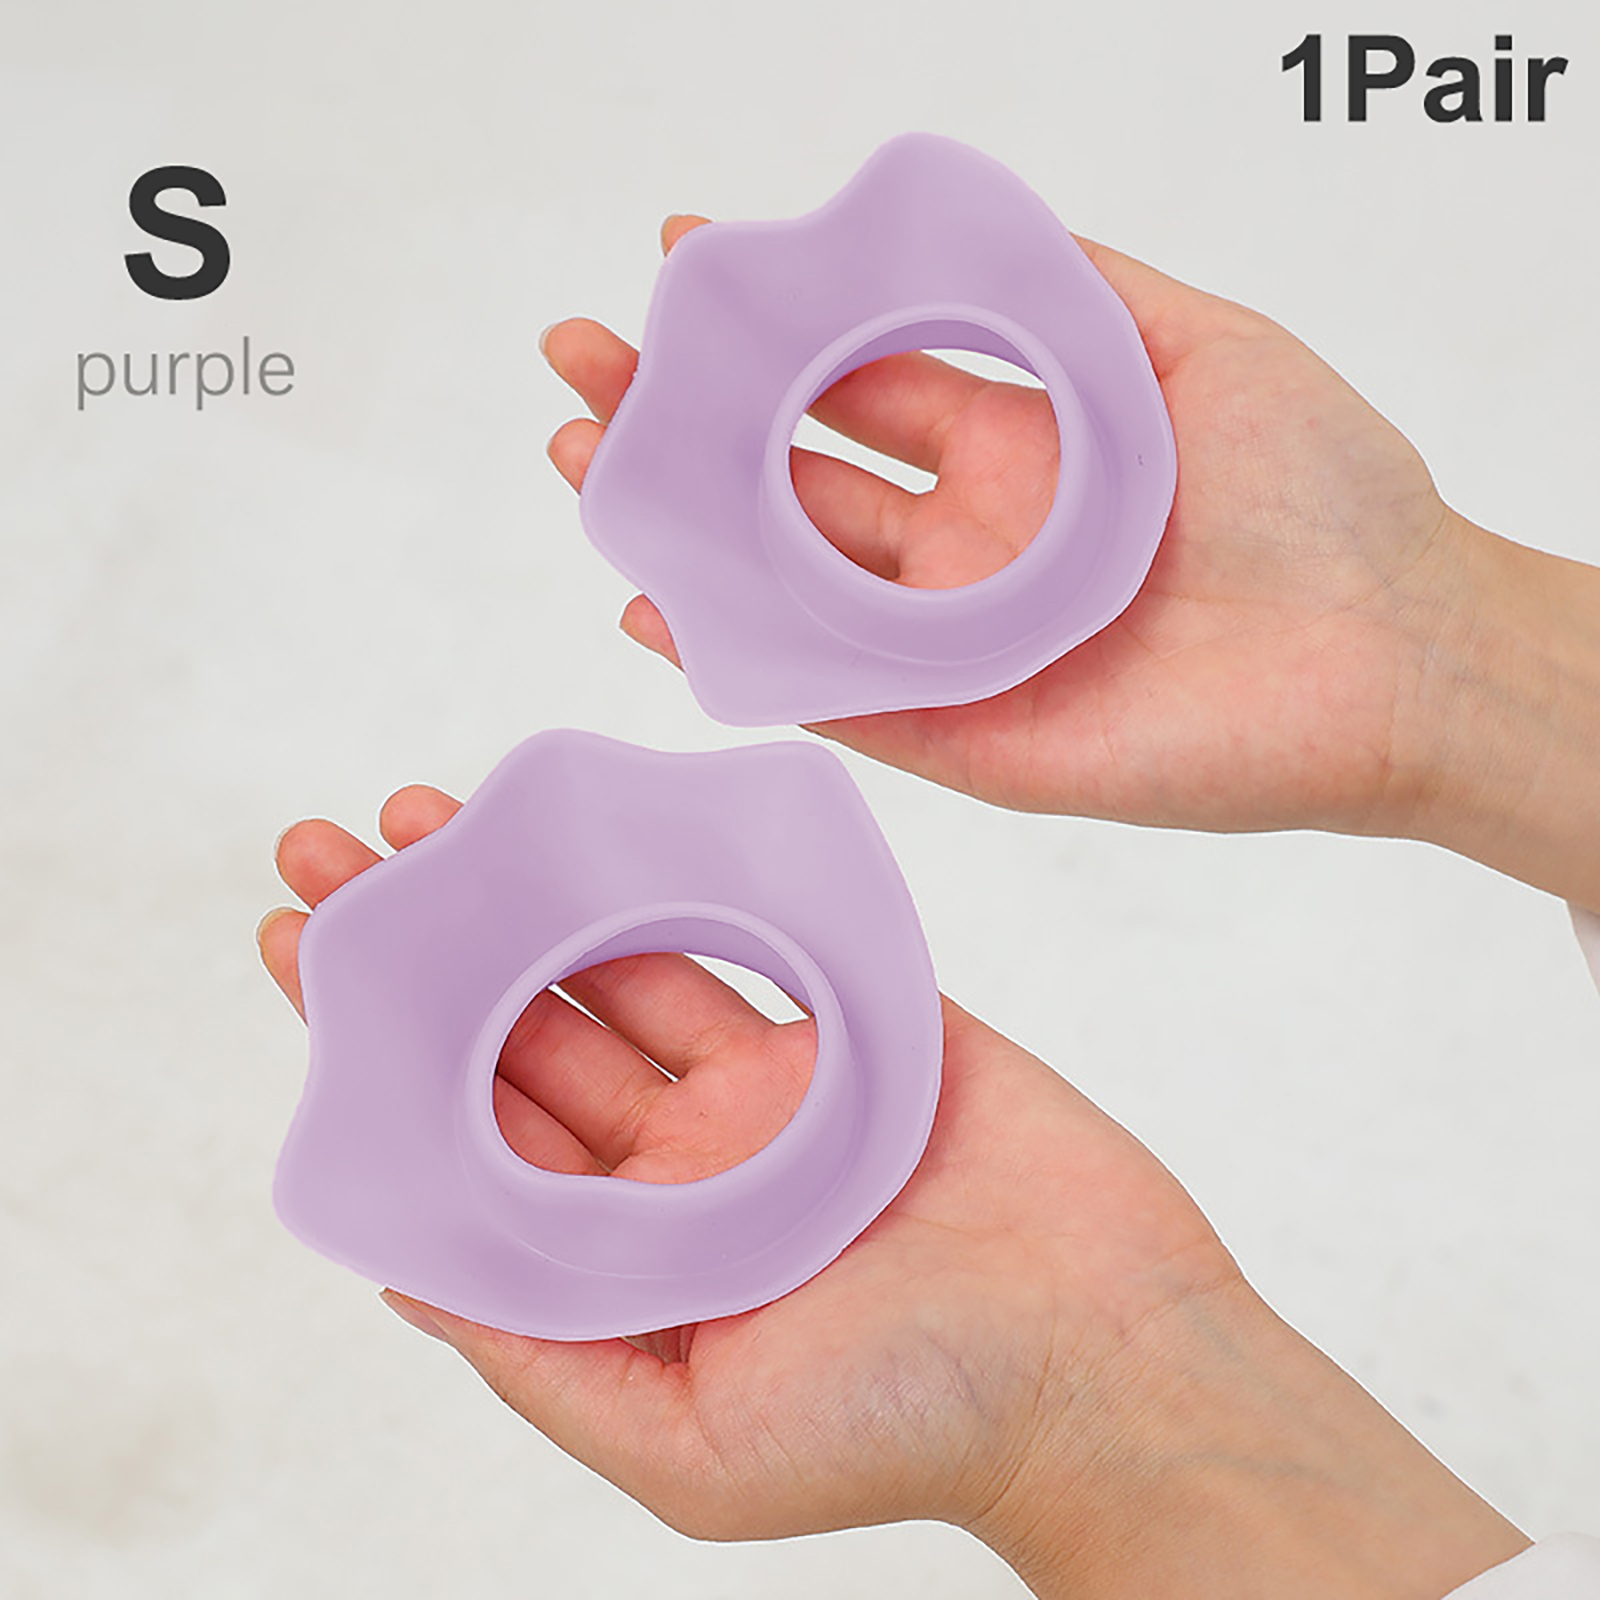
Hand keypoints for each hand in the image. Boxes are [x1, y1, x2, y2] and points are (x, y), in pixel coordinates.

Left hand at [260, 791, 1524, 1596]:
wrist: (1110, 1357)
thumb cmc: (912, 1422)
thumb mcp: (688, 1444)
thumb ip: (543, 1352)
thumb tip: (403, 1277)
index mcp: (639, 1250)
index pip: (475, 1126)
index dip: (381, 1040)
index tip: (303, 943)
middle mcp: (691, 1160)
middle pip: (526, 1027)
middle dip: (429, 941)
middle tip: (332, 846)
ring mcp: (774, 1079)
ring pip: (621, 958)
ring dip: (528, 887)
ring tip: (431, 810)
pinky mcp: (859, 1016)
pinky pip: (754, 930)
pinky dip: (678, 876)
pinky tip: (598, 822)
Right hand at [545, 220, 1599, 907]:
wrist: (1399, 652)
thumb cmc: (1327, 494)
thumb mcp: (1200, 346)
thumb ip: (1078, 292)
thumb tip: (959, 227)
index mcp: (1020, 451)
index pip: (859, 382)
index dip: (769, 330)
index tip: (682, 269)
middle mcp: (972, 547)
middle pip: (797, 478)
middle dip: (687, 421)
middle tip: (584, 368)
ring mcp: (962, 645)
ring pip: (794, 586)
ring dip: (684, 530)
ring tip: (587, 467)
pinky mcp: (974, 738)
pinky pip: (840, 701)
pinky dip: (748, 661)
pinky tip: (660, 606)